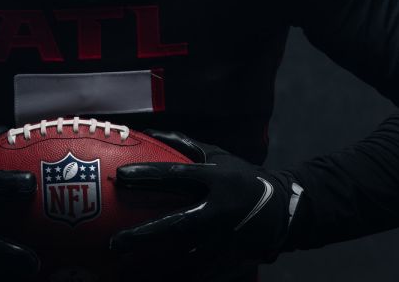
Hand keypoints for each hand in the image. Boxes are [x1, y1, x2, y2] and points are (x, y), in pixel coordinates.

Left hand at [110, 130, 303, 280]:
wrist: (283, 210)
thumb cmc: (242, 178)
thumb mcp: (218, 155)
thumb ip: (184, 144)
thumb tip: (150, 132)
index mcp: (216, 180)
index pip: (177, 175)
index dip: (148, 175)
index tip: (121, 176)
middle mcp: (219, 210)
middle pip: (177, 223)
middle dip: (144, 234)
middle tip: (115, 241)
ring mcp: (224, 238)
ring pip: (184, 255)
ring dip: (154, 264)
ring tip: (123, 269)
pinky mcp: (229, 258)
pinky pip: (197, 271)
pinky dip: (174, 276)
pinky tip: (148, 280)